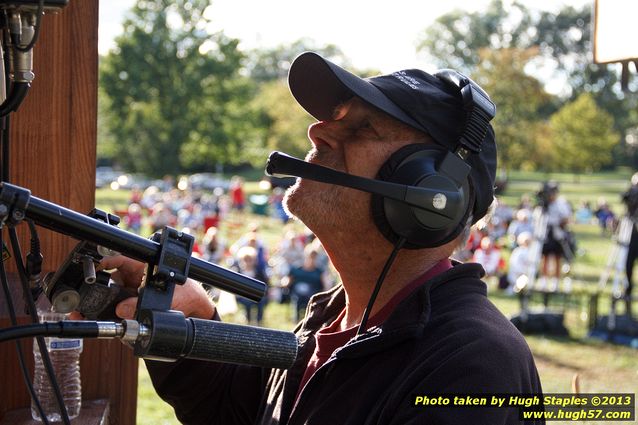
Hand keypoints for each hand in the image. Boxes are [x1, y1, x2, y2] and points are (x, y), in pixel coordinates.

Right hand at [69, 255, 215, 320]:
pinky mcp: (128, 307)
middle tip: (83, 296)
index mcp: (143, 268)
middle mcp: (133, 279)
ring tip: (80, 311)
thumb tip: (122, 309)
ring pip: (107, 296)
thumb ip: (144, 304)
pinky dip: (102, 314)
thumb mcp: (169, 299)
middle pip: (108, 279)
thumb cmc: (185, 294)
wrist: (192, 307)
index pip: (120, 258)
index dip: (106, 260)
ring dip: (95, 303)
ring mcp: (129, 293)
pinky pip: (112, 309)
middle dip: (95, 287)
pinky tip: (91, 319)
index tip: (96, 266)